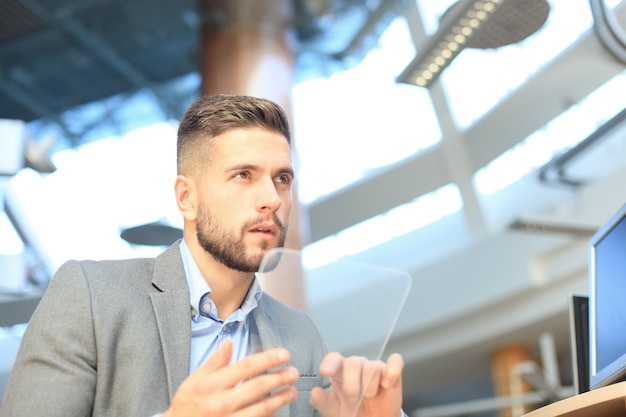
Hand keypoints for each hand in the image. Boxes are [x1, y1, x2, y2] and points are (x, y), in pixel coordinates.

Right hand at [163, 339, 298, 416]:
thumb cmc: (187, 404)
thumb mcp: (195, 379)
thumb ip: (215, 362)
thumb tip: (230, 342)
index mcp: (212, 384)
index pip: (245, 367)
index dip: (268, 359)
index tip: (285, 354)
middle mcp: (221, 403)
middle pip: (256, 387)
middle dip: (279, 378)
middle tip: (294, 372)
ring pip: (260, 409)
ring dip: (280, 400)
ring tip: (293, 391)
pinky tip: (278, 413)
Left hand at [310, 352, 403, 416]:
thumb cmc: (350, 413)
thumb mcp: (334, 411)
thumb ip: (323, 403)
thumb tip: (314, 392)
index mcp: (339, 372)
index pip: (334, 358)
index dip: (330, 363)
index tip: (325, 372)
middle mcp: (356, 366)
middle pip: (353, 362)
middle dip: (352, 384)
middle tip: (353, 398)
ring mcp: (374, 367)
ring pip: (371, 367)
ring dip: (369, 388)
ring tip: (368, 397)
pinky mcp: (392, 372)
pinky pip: (395, 361)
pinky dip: (392, 371)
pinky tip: (386, 384)